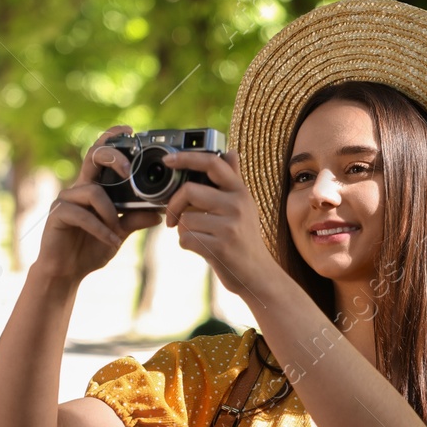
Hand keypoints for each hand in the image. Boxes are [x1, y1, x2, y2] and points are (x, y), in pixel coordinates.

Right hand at [33, 125, 161, 283]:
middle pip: (93, 157)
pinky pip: (83, 214)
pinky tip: (110, 241)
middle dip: (113, 157)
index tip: (129, 130)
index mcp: (94, 188)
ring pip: (93, 192)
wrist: (66, 273)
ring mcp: (66, 199)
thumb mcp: (118, 234)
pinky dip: (101, 229)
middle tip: (129, 171)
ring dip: (111, 213)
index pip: (101, 155)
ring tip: (117, 232)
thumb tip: (158, 213)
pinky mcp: (57, 214)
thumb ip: (134, 220)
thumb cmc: (90, 250)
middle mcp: (79, 188)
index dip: (111, 139)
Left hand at [161, 148, 279, 299]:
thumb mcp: (244, 206)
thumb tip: (231, 152)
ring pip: (185, 219)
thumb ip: (233, 179)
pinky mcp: (220, 247)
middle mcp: (237, 205)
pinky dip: (187, 245)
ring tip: (199, 237)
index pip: (213, 163)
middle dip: (174, 205)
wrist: (258, 274)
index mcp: (240, 191)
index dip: (187, 157)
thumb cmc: (245, 239)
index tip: (168, 161)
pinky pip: (186, 239)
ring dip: (183, 231)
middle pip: (189, 191)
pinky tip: (201, 248)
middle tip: (173, 217)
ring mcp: (230, 226)